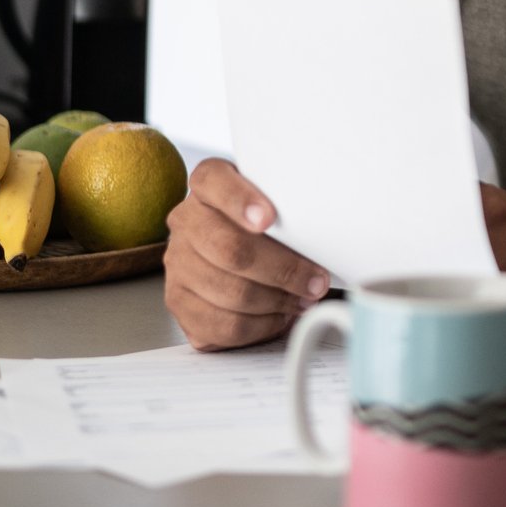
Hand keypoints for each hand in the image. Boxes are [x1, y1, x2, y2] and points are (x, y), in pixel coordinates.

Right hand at [164, 159, 334, 350]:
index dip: (240, 201)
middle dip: (283, 270)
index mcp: (208, 184)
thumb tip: (328, 234)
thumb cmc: (269, 225)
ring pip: (231, 292)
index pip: (212, 180)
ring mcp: (177, 263)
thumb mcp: (279, 202)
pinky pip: (224, 325)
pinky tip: (279, 315)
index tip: (269, 219)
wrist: (234, 250)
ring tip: (303, 299)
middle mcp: (186, 221)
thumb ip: (292, 207)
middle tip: (316, 281)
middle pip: (230, 249)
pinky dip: (261, 326)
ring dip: (278, 301)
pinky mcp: (179, 302)